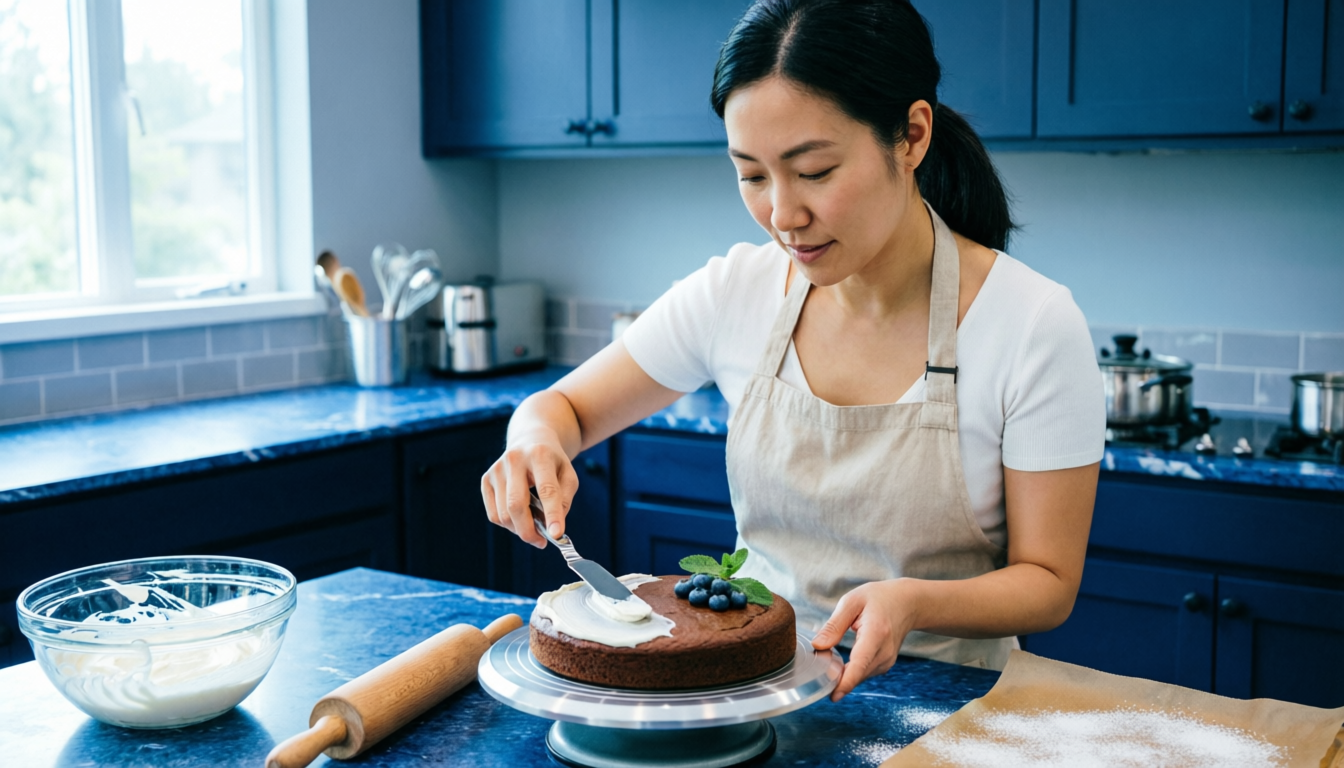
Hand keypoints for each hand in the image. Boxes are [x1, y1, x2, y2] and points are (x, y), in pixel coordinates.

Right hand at [480, 430, 578, 548]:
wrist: (530, 439)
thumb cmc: (552, 461)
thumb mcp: (568, 474)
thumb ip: (564, 499)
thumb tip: (552, 528)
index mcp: (540, 455)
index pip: (546, 489)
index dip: (552, 514)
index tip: (557, 535)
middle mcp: (514, 460)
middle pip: (516, 505)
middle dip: (529, 530)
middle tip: (541, 542)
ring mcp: (496, 469)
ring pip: (503, 514)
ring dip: (520, 529)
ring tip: (534, 525)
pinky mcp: (486, 479)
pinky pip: (494, 514)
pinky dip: (508, 524)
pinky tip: (520, 518)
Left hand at [810, 580, 917, 700]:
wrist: (906, 603)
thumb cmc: (878, 599)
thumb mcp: (852, 602)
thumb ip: (834, 625)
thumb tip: (817, 646)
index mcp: (876, 634)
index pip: (860, 664)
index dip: (846, 682)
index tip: (833, 696)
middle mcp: (884, 652)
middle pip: (857, 674)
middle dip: (835, 676)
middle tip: (819, 665)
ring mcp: (887, 661)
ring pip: (859, 676)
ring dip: (843, 673)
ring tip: (832, 658)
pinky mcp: (885, 665)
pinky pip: (863, 673)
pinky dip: (851, 670)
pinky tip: (844, 660)